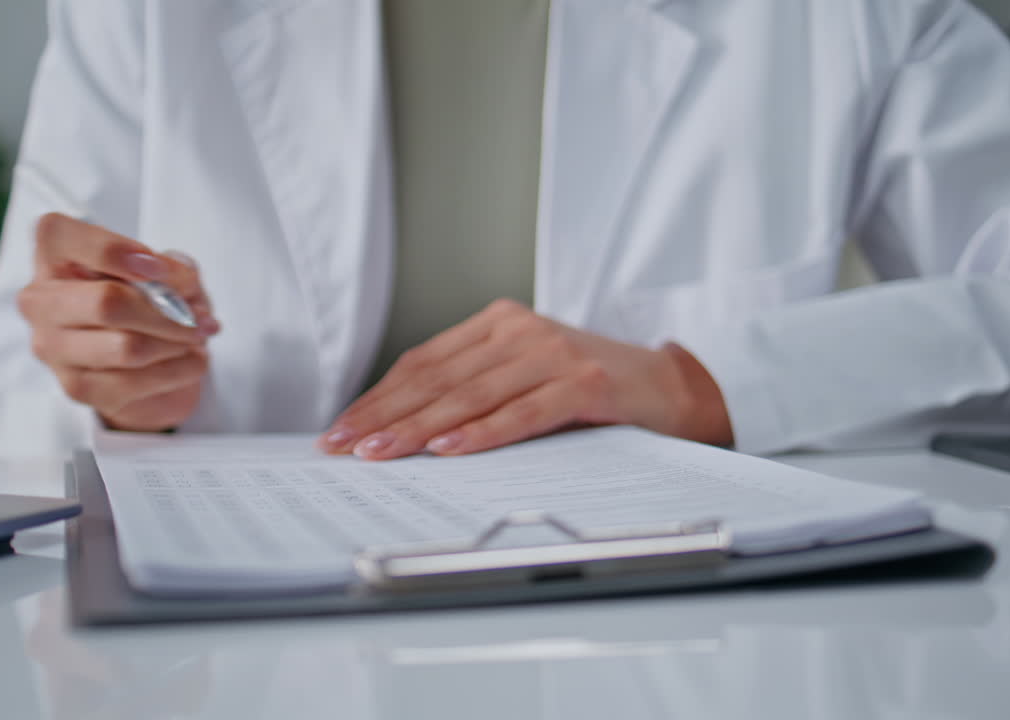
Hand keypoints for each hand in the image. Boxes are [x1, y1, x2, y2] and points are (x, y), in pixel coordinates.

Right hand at [17, 213, 219, 431]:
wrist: (147, 359)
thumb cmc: (149, 300)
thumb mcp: (168, 272)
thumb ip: (173, 269)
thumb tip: (181, 283)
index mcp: (53, 255)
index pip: (60, 235)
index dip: (116, 250)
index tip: (160, 269)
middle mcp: (40, 301)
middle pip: (106, 303)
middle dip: (167, 311)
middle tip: (200, 316)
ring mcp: (52, 348)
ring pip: (127, 347)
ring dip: (177, 342)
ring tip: (199, 336)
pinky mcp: (76, 387)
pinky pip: (136, 381)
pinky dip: (178, 370)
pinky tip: (192, 360)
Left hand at [319, 299, 731, 458]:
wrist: (668, 388)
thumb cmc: (587, 390)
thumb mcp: (522, 378)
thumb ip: (472, 390)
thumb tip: (398, 431)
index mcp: (496, 324)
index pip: (422, 362)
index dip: (377, 396)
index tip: (340, 428)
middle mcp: (519, 330)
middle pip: (436, 378)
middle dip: (383, 415)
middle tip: (342, 445)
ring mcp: (552, 353)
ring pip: (471, 395)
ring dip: (419, 428)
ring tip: (380, 452)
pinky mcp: (583, 382)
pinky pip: (522, 412)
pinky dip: (482, 433)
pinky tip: (448, 449)